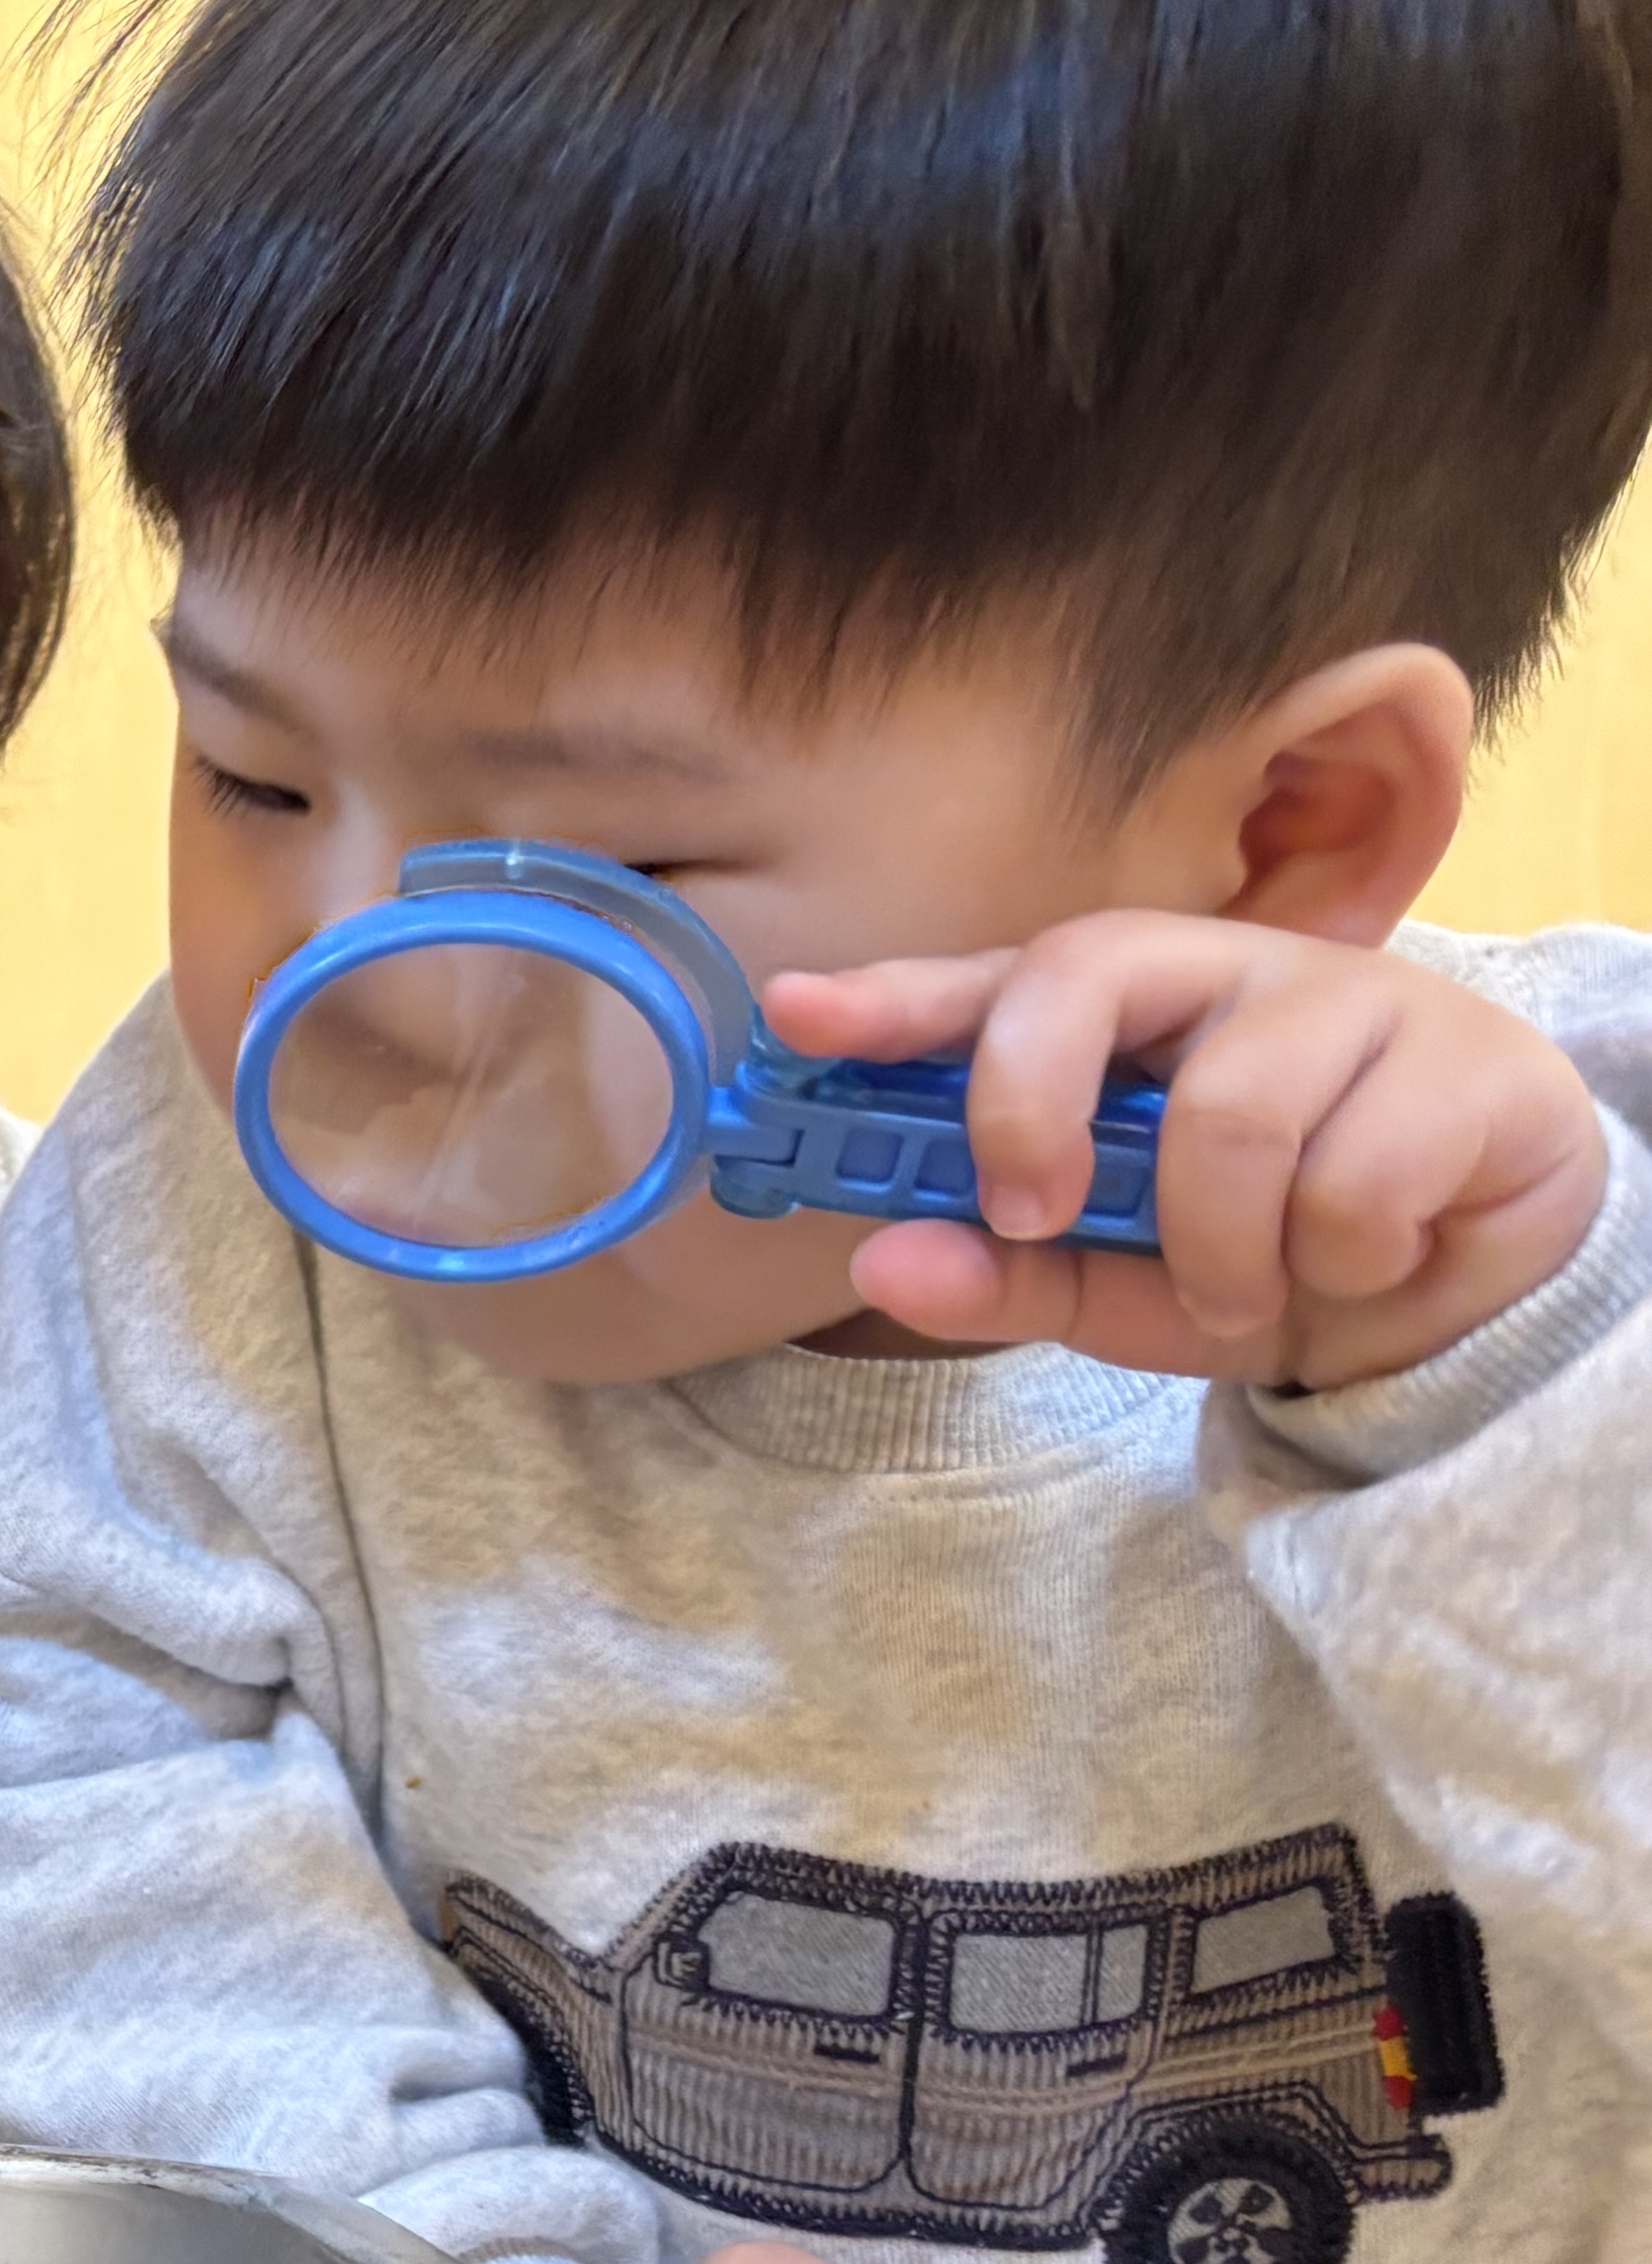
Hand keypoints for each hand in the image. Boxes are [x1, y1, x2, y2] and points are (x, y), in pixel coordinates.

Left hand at [769, 919, 1611, 1389]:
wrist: (1466, 1297)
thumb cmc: (1268, 1259)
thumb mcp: (1120, 1289)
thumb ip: (1004, 1276)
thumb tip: (880, 1262)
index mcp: (1127, 1013)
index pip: (996, 978)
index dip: (895, 995)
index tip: (796, 1014)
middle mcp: (1226, 971)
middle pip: (1088, 966)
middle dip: (1030, 1101)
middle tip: (1035, 1212)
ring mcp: (1349, 996)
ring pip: (1225, 1115)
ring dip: (1221, 1249)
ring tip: (1254, 1287)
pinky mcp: (1463, 1058)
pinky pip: (1352, 1180)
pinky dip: (1339, 1261)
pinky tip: (1370, 1258)